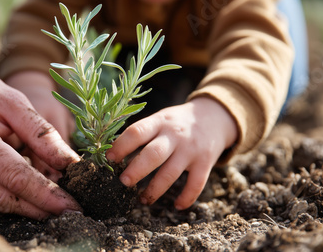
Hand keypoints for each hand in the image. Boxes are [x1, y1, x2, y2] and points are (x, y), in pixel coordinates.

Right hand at [0, 51, 80, 219]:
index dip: (47, 194)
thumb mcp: (12, 100)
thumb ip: (40, 132)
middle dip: (40, 208)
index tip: (73, 205)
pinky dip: (8, 193)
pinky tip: (30, 190)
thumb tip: (68, 162)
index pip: (16, 176)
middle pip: (5, 197)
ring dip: (26, 205)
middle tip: (70, 212)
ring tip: (55, 203)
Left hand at [107, 97, 237, 209]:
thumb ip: (141, 133)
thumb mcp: (159, 119)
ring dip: (155, 189)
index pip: (137, 132)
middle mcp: (175, 136)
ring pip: (171, 173)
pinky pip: (196, 184)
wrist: (214, 117)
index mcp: (159, 122)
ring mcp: (191, 150)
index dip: (121, 145)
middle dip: (136, 170)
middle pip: (153, 154)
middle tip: (123, 182)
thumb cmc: (176, 122)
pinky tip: (176, 206)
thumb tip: (113, 154)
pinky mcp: (205, 162)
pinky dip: (187, 197)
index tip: (109, 158)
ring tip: (142, 199)